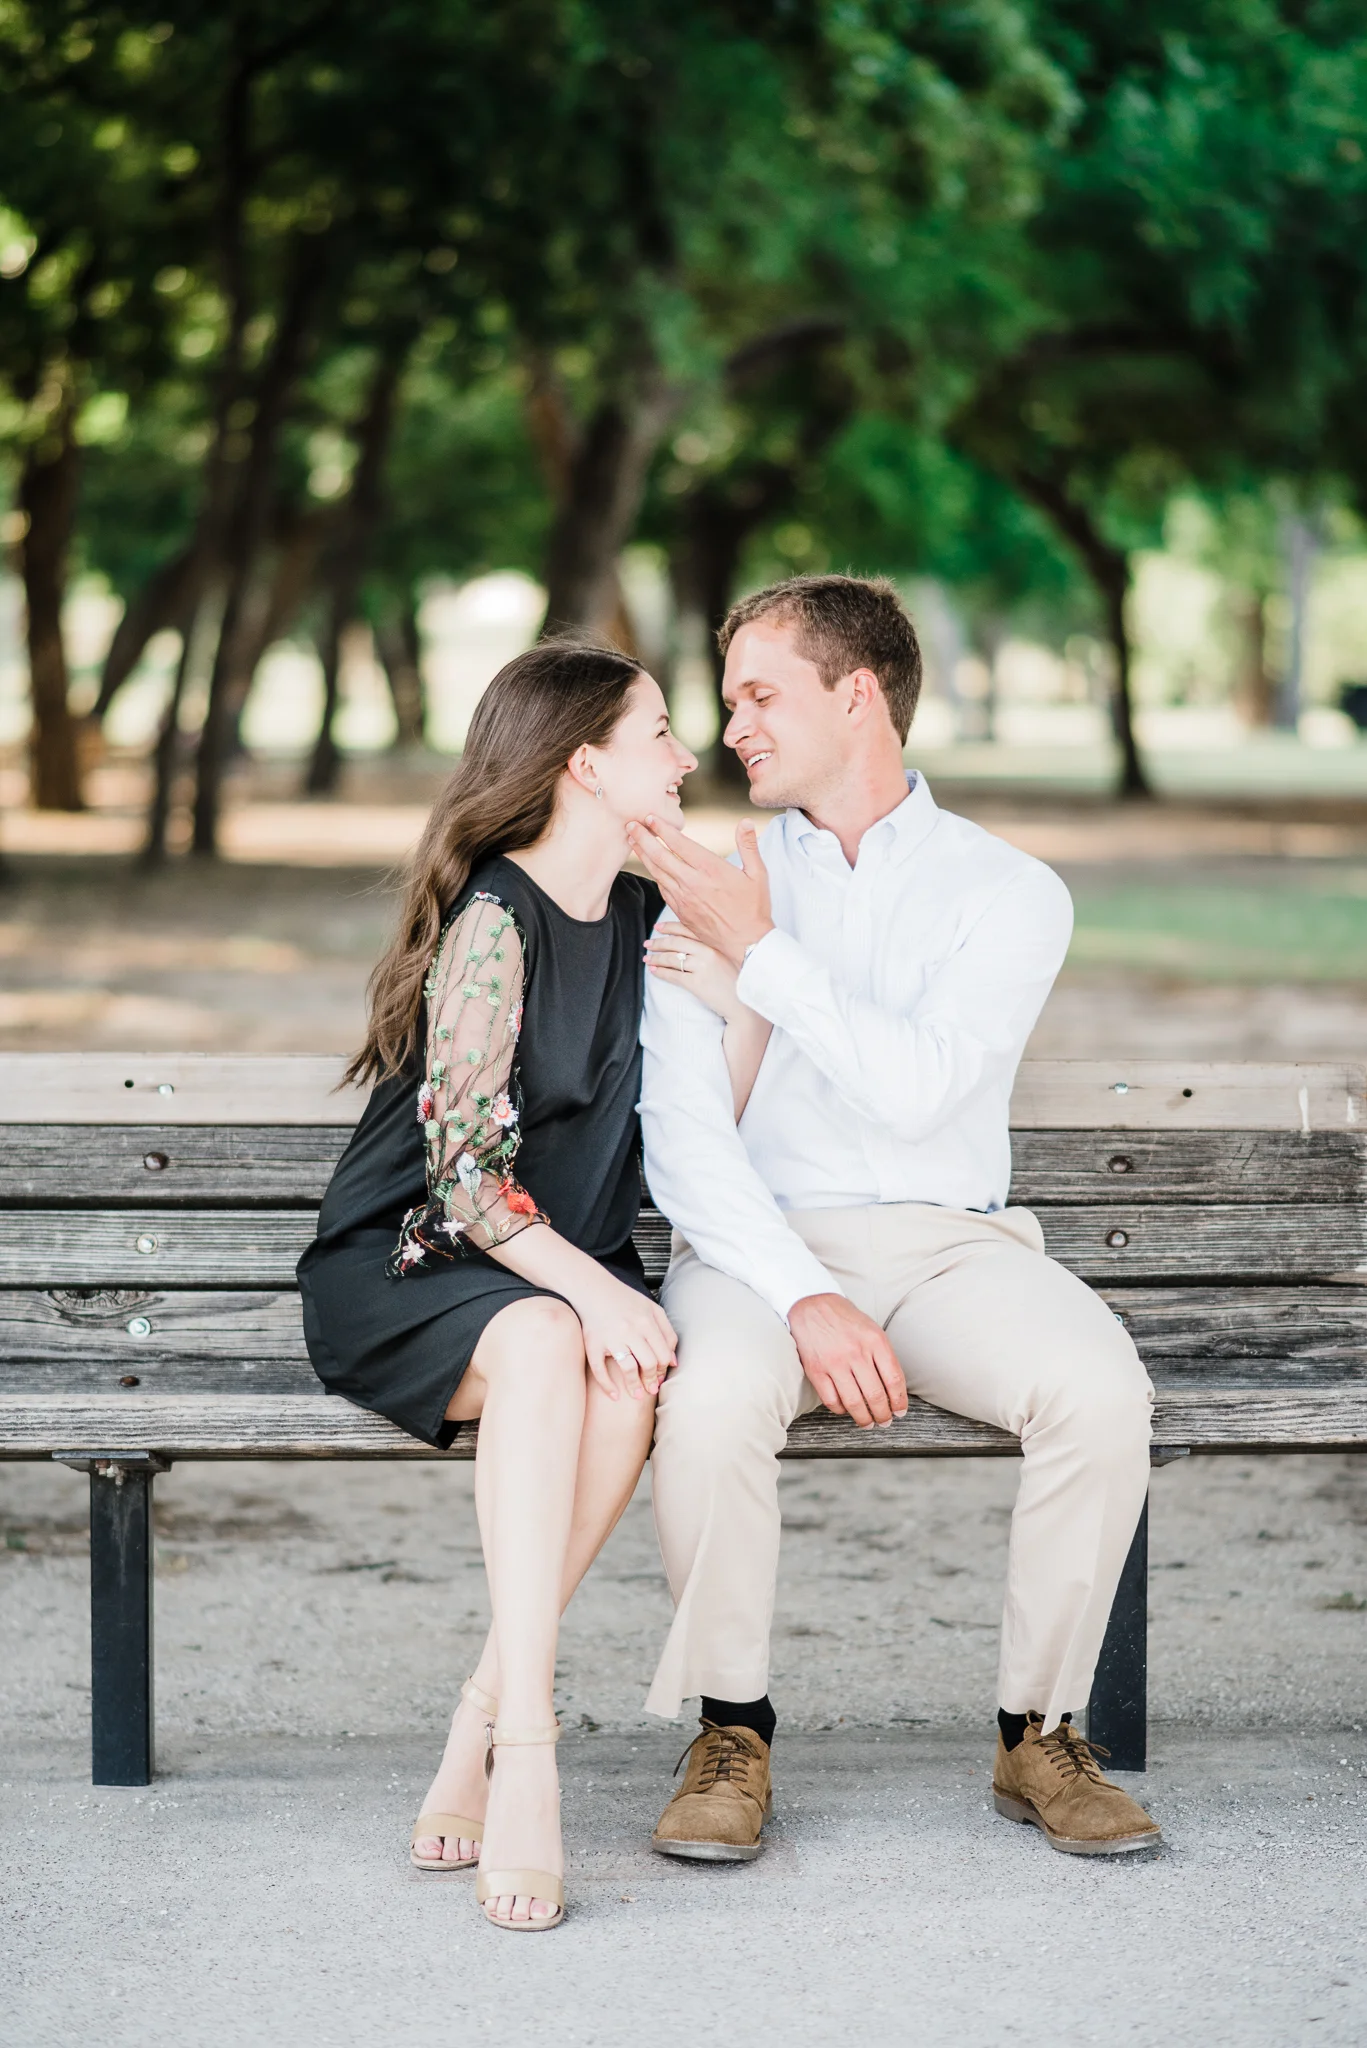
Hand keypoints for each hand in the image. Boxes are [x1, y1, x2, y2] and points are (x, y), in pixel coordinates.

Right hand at [566, 1268, 676, 1401]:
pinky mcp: (593, 1344)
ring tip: (637, 1395)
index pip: (663, 1354)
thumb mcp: (652, 1309)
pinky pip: (600, 1370)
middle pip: (648, 1363)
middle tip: (651, 1388)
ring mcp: (611, 1337)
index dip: (663, 1370)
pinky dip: (607, 1386)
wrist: (593, 1288)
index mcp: (646, 1321)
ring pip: (628, 1368)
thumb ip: (667, 1332)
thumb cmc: (624, 1300)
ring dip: (634, 1386)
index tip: (659, 1377)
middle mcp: (630, 1330)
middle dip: (652, 1380)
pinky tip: (615, 1395)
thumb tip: (674, 1362)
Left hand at [626, 817, 772, 969]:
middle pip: (660, 856)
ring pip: (657, 872)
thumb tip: (745, 821)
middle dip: (643, 838)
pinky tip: (649, 866)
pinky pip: (663, 889)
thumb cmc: (754, 908)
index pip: (679, 844)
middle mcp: (692, 882)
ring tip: (632, 841)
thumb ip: (749, 846)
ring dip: (643, 855)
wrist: (745, 943)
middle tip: (630, 824)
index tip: (650, 817)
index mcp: (710, 869)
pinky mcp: (681, 911)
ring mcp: (684, 898)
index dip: (662, 829)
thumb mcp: (758, 874)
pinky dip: (653, 874)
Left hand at [645, 920, 742, 1020]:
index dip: (671, 927)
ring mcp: (702, 968)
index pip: (688, 930)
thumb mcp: (727, 958)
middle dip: (659, 942)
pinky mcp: (697, 984)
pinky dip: (661, 972)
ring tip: (647, 958)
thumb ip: (712, 948)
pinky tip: (653, 971)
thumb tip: (690, 943)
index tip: (658, 927)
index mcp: (716, 943)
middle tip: (648, 943)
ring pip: (672, 959)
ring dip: (656, 958)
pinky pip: (673, 976)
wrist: (743, 1003)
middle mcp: (708, 952)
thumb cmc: (736, 981)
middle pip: (677, 943)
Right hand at [788, 1294, 907, 1428]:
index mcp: (875, 1341)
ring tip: (868, 1423)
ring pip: (854, 1403)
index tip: (900, 1411)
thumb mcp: (872, 1330)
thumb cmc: (845, 1319)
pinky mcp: (816, 1370)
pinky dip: (841, 1410)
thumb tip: (894, 1388)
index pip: (894, 1380)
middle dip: (883, 1415)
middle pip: (875, 1395)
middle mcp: (856, 1353)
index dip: (899, 1401)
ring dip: (864, 1418)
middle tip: (885, 1422)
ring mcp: (835, 1363)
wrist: (812, 1305)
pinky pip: (831, 1400)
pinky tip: (846, 1410)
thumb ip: (883, 1356)